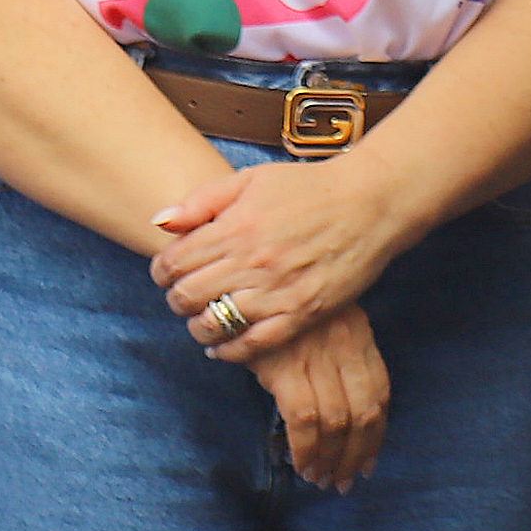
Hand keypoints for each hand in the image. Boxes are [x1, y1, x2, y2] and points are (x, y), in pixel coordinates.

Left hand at [153, 151, 422, 361]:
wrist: (370, 202)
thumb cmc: (310, 187)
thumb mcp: (252, 180)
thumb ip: (202, 200)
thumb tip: (160, 222)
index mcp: (235, 227)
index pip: (173, 262)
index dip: (161, 271)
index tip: (167, 273)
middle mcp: (252, 262)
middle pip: (187, 296)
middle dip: (176, 298)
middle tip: (184, 296)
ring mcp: (278, 291)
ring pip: (214, 324)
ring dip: (199, 326)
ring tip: (203, 319)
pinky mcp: (303, 312)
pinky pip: (254, 344)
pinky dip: (231, 351)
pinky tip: (223, 346)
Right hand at [251, 305, 390, 490]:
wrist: (237, 289)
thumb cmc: (280, 310)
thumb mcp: (321, 322)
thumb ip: (338, 357)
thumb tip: (345, 414)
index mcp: (359, 333)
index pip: (380, 391)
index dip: (378, 432)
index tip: (370, 460)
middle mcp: (345, 344)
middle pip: (365, 412)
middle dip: (358, 454)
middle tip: (346, 481)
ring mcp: (317, 356)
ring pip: (338, 421)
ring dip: (332, 459)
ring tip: (323, 479)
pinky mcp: (285, 368)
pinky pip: (305, 420)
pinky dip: (306, 450)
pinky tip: (302, 465)